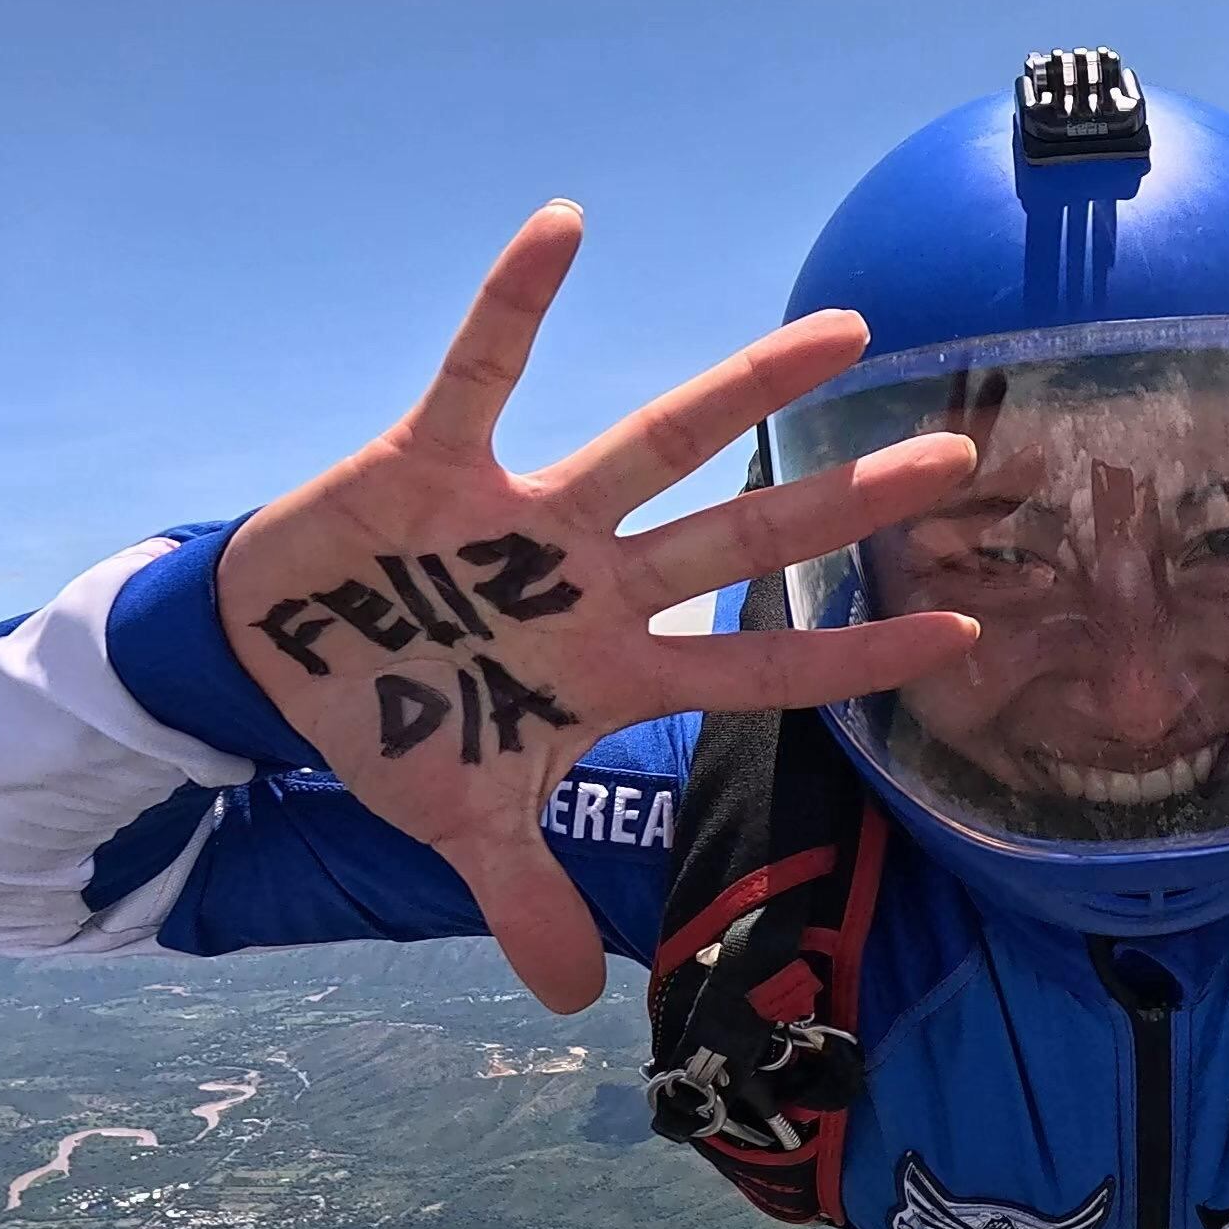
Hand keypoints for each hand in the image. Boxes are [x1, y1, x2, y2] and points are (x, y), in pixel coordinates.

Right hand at [218, 203, 977, 1012]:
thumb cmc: (387, 722)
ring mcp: (522, 519)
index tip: (962, 635)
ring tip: (845, 334)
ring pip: (657, 443)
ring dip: (744, 392)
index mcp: (606, 667)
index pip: (759, 663)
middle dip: (844, 507)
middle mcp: (590, 580)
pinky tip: (564, 224)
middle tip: (960, 458)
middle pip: (742, 539)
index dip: (854, 654)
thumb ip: (524, 898)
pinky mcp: (433, 462)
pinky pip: (483, 371)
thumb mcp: (459, 824)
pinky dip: (514, 303)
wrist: (266, 660)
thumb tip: (576, 1004)